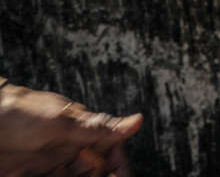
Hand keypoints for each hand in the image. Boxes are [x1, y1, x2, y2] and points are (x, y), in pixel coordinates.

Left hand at [0, 81, 142, 176]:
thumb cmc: (18, 114)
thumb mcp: (61, 123)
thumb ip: (97, 128)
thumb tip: (136, 121)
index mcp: (80, 130)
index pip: (109, 147)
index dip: (118, 163)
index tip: (121, 175)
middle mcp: (67, 145)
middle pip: (94, 167)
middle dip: (101, 175)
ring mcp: (48, 160)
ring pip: (75, 176)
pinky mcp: (28, 172)